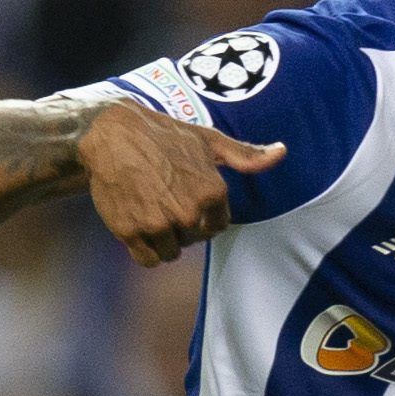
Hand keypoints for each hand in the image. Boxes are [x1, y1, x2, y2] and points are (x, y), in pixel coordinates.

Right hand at [76, 100, 283, 265]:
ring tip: (150, 210)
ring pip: (171, 253)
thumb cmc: (164, 136)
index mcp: (212, 191)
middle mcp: (188, 211)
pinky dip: (145, 250)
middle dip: (181, 226)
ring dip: (163, 240)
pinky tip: (138, 226)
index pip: (217, 226)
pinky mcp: (132, 232)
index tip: (186, 197)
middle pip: (193, 240)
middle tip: (163, 199)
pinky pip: (148, 260)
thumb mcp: (209, 140)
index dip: (203, 215)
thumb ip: (246, 155)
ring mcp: (159, 224)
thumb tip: (282, 153)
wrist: (112, 136)